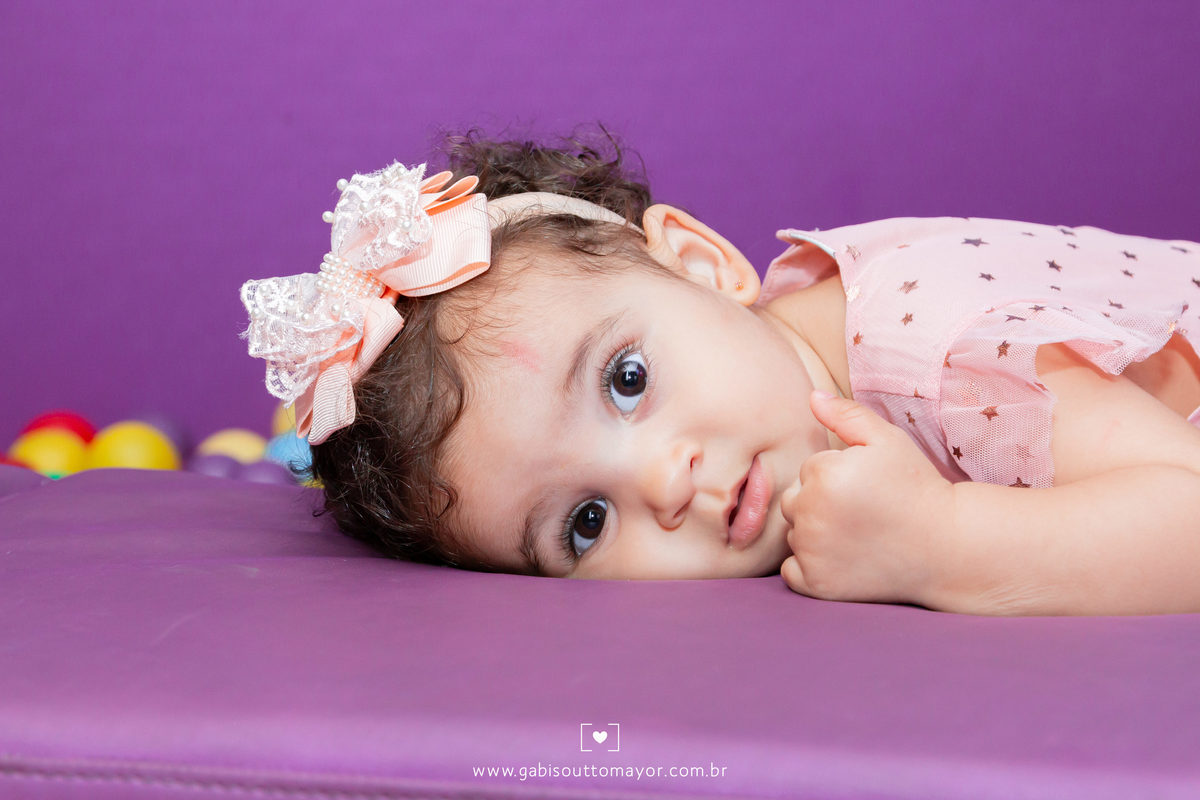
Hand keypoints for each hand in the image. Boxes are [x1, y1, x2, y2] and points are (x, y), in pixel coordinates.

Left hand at [780, 390, 954, 606]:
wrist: (945, 548)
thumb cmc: (916, 488)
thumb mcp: (887, 441)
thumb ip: (846, 414)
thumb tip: (812, 397)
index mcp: (823, 476)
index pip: (809, 470)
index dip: (839, 477)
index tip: (867, 489)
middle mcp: (811, 514)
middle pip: (794, 502)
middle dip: (820, 504)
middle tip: (862, 514)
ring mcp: (811, 553)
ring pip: (794, 534)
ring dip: (815, 534)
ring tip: (859, 536)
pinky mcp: (816, 585)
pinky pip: (792, 571)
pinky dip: (810, 568)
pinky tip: (844, 560)